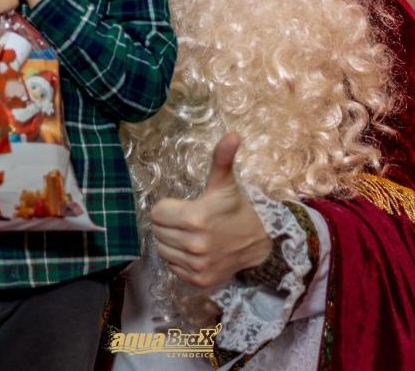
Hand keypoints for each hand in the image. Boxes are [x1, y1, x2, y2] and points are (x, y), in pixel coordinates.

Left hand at [150, 134, 271, 289]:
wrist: (257, 243)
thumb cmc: (235, 209)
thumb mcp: (225, 183)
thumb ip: (222, 158)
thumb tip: (233, 134)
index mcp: (195, 218)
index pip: (157, 213)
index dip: (167, 207)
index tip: (182, 206)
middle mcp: (194, 245)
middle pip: (158, 232)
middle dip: (168, 224)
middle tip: (186, 220)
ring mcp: (196, 265)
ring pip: (163, 250)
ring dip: (171, 242)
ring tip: (189, 234)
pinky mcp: (198, 281)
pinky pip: (173, 268)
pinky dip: (179, 259)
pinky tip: (194, 250)